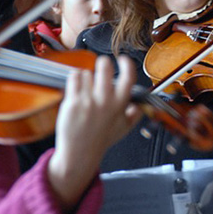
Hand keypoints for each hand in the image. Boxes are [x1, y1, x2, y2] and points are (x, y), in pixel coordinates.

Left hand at [48, 55, 140, 211]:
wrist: (79, 154)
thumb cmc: (100, 140)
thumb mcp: (123, 129)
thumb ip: (134, 115)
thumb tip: (140, 104)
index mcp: (120, 105)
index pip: (129, 77)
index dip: (127, 64)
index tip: (122, 59)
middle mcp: (105, 101)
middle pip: (104, 66)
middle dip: (103, 63)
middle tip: (101, 66)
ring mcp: (88, 101)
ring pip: (87, 73)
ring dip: (86, 78)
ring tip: (87, 90)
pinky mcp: (72, 102)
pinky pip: (74, 78)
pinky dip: (74, 79)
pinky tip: (77, 88)